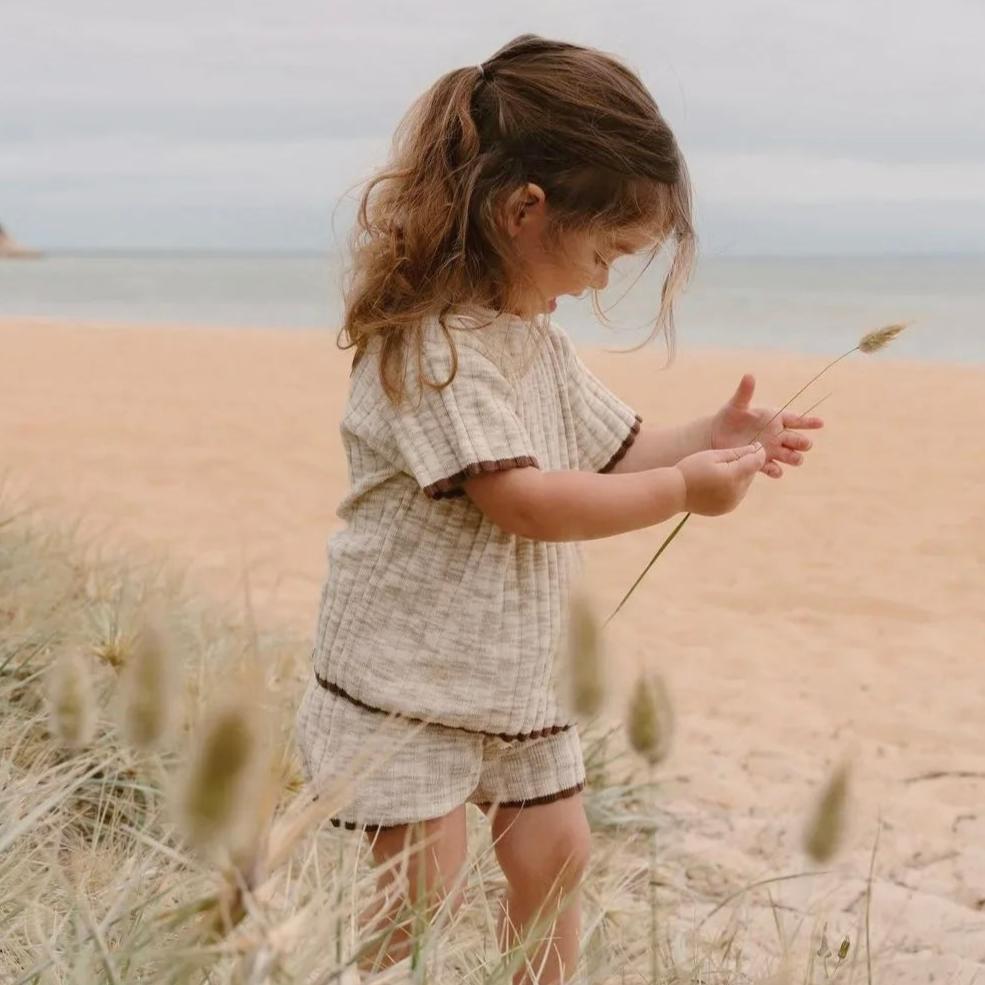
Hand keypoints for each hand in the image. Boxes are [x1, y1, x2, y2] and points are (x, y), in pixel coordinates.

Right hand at [674, 443, 766, 515]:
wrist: (673, 493)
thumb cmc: (691, 469)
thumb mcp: (712, 455)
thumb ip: (736, 452)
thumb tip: (756, 449)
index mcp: (733, 476)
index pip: (757, 461)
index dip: (758, 452)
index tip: (754, 445)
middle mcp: (736, 492)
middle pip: (751, 473)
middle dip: (746, 464)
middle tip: (730, 457)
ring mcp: (732, 502)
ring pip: (745, 484)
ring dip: (740, 476)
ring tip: (721, 470)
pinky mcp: (727, 508)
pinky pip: (737, 494)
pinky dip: (732, 487)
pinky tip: (717, 482)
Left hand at [709, 374, 823, 477]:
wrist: (715, 436)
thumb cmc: (728, 416)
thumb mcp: (737, 404)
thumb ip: (745, 392)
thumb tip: (749, 375)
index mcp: (775, 419)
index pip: (796, 419)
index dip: (808, 422)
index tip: (820, 423)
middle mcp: (777, 435)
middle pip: (798, 440)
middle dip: (802, 443)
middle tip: (804, 444)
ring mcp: (771, 450)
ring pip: (791, 456)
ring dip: (794, 458)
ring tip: (795, 458)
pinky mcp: (761, 462)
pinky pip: (773, 469)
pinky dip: (776, 470)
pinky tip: (776, 471)